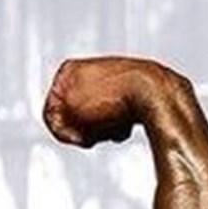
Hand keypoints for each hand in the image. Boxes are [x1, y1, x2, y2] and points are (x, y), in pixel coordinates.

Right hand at [43, 56, 167, 147]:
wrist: (155, 94)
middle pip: (77, 116)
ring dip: (104, 129)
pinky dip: (121, 126)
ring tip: (114, 126)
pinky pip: (119, 120)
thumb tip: (68, 130)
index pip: (52, 110)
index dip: (63, 131)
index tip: (76, 138)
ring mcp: (113, 82)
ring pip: (99, 120)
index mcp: (69, 70)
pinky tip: (128, 124)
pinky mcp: (133, 94)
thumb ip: (56, 123)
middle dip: (86, 129)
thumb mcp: (71, 115)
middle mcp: (91, 71)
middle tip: (96, 132)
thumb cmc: (114, 98)